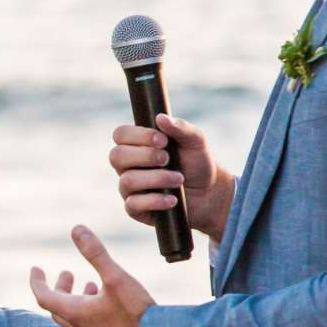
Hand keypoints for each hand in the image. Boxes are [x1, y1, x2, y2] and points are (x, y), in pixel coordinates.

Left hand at [30, 227, 152, 326]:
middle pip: (58, 309)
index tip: (36, 269)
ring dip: (76, 300)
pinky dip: (90, 313)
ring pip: (75, 320)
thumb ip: (95, 254)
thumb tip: (76, 229)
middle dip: (59, 289)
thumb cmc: (137, 313)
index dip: (37, 281)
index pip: (43, 297)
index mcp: (76, 314)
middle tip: (67, 274)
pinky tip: (108, 306)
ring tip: (89, 285)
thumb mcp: (115, 277)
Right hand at [111, 113, 232, 242]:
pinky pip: (133, 204)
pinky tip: (173, 200)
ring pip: (127, 180)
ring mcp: (130, 188)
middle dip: (145, 156)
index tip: (163, 140)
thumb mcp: (195, 142)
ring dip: (157, 178)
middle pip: (116, 156)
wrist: (210, 193)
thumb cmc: (198, 164)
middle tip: (168, 159)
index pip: (120, 134)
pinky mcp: (135, 209)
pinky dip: (156, 201)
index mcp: (137, 145)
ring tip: (179, 179)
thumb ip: (180, 128)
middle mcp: (128, 165)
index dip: (138, 136)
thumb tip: (160, 118)